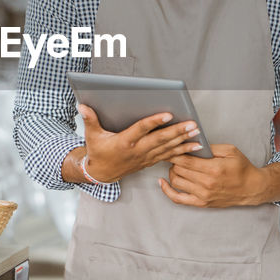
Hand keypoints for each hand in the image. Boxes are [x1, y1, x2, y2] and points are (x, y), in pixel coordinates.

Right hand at [80, 105, 204, 182]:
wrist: (102, 174)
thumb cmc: (98, 152)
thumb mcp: (91, 136)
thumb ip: (90, 120)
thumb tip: (82, 105)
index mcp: (125, 142)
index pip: (142, 129)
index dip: (155, 122)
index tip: (168, 114)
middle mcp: (137, 150)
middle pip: (160, 139)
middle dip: (178, 132)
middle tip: (192, 124)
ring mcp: (145, 157)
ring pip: (167, 148)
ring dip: (184, 141)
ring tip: (198, 133)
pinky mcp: (150, 161)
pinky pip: (169, 156)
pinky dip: (183, 151)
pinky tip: (195, 146)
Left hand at [160, 145, 277, 206]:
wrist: (251, 188)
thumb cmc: (242, 168)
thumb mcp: (230, 151)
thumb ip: (211, 146)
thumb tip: (192, 142)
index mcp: (214, 169)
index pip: (186, 160)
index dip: (175, 152)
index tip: (171, 146)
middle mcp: (206, 184)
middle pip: (179, 170)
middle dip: (173, 160)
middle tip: (173, 153)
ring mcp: (203, 195)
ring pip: (176, 182)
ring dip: (172, 172)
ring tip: (176, 165)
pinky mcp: (201, 203)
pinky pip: (178, 199)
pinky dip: (167, 191)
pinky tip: (162, 182)